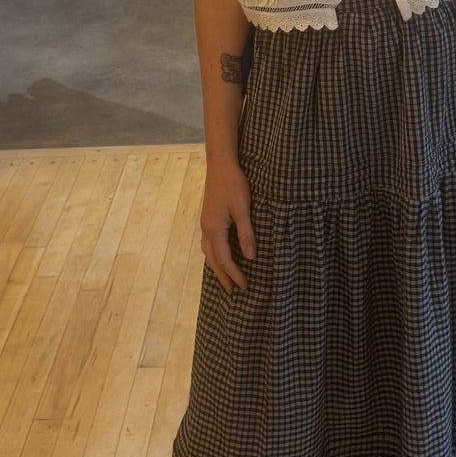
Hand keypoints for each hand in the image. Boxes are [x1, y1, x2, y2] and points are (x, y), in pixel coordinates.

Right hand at [201, 160, 255, 293]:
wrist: (220, 165)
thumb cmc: (233, 184)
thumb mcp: (243, 209)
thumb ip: (246, 233)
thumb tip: (249, 257)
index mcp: (214, 229)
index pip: (225, 259)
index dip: (234, 274)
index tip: (244, 286)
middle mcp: (206, 229)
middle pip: (213, 260)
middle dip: (223, 276)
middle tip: (233, 292)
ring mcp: (205, 223)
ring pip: (209, 253)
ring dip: (217, 267)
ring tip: (226, 278)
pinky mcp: (208, 218)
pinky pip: (209, 244)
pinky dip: (214, 255)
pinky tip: (220, 255)